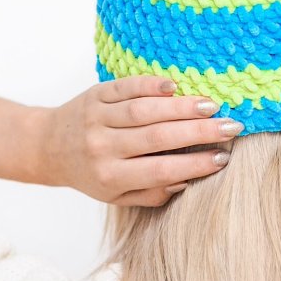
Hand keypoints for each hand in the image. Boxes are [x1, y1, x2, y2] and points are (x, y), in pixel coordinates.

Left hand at [39, 75, 242, 206]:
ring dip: (181, 107)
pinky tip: (174, 86)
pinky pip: (125, 87)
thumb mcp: (117, 195)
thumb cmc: (92, 174)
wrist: (49, 147)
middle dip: (198, 132)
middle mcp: (103, 147)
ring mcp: (98, 118)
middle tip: (231, 127)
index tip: (224, 158)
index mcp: (111, 176)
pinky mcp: (96, 94)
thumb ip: (152, 193)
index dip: (194, 164)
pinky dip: (149, 85)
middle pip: (157, 138)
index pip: (160, 170)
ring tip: (211, 106)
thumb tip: (187, 180)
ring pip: (144, 111)